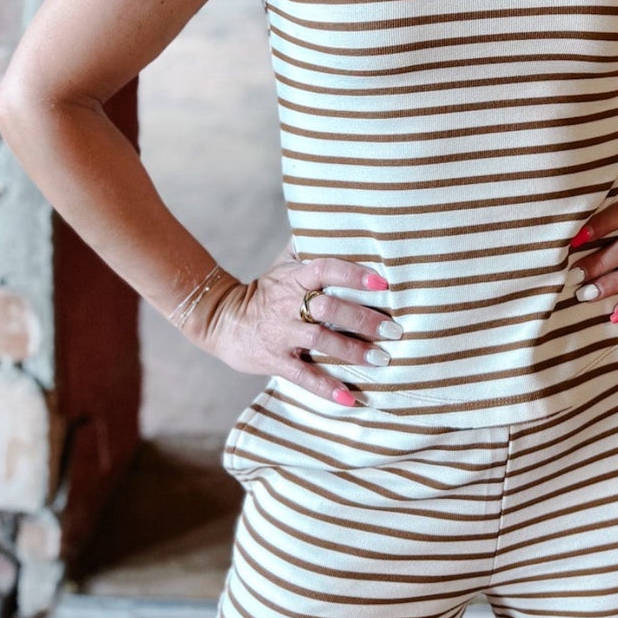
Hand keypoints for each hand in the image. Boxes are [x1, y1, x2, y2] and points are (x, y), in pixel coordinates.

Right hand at [193, 253, 398, 406]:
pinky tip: (350, 398)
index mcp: (294, 278)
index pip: (325, 269)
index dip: (353, 275)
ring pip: (320, 341)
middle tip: (394, 329)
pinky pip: (302, 376)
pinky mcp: (274, 360)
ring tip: (381, 359)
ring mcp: (281, 333)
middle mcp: (288, 304)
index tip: (383, 284)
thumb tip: (338, 219)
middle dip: (363, 319)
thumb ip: (308, 246)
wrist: (223, 320)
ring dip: (352, 352)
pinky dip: (326, 388)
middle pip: (328, 308)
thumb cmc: (266, 290)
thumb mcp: (283, 264)